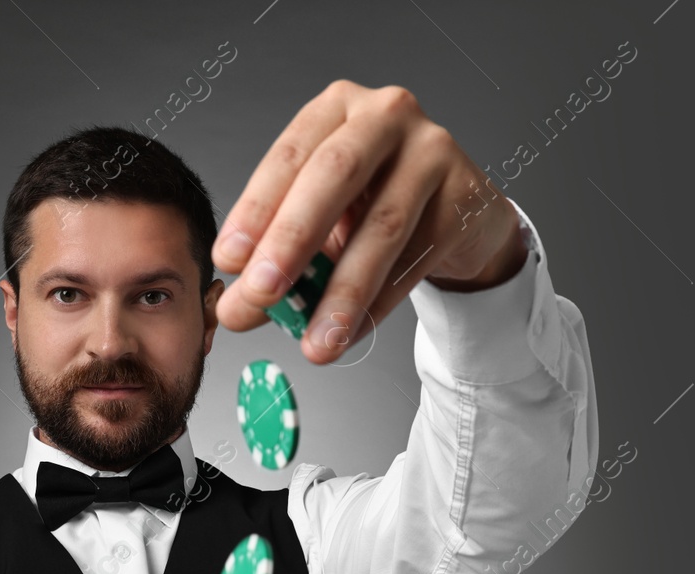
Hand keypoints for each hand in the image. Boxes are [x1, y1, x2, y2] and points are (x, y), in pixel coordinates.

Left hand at [211, 79, 528, 364]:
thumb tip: (237, 310)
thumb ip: (275, 261)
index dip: (255, 209)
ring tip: (316, 342)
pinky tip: (351, 333)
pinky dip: (379, 304)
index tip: (229, 260)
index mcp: (334, 110)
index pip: (287, 155)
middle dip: (291, 241)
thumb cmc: (375, 204)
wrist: (457, 211)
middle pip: (334, 176)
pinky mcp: (465, 195)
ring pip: (382, 226)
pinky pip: (416, 258)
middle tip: (262, 294)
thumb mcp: (319, 224)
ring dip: (342, 292)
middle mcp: (384, 116)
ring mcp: (432, 150)